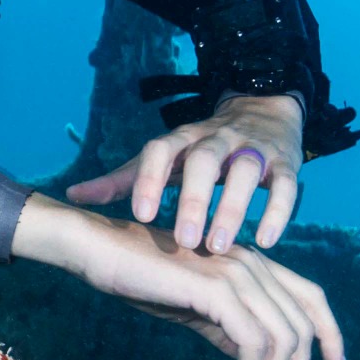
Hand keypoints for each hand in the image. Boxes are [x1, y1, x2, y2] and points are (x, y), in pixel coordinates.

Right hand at [13, 195, 347, 359]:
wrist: (99, 249)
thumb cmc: (140, 276)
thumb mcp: (195, 307)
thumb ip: (228, 327)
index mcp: (253, 263)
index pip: (313, 299)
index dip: (332, 336)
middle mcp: (253, 262)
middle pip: (303, 327)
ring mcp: (237, 271)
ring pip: (283, 338)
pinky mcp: (216, 287)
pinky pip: (254, 342)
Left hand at [67, 92, 305, 253]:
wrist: (262, 111)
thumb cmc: (200, 149)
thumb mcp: (164, 159)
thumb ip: (122, 179)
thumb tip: (72, 195)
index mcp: (182, 139)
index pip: (160, 151)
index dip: (150, 180)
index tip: (142, 217)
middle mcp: (216, 138)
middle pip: (204, 161)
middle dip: (195, 200)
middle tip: (186, 242)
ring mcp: (253, 148)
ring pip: (246, 172)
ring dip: (233, 208)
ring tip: (220, 248)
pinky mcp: (286, 161)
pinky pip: (285, 185)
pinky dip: (277, 211)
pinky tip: (264, 241)